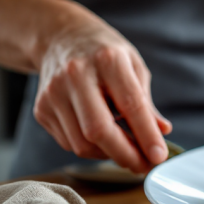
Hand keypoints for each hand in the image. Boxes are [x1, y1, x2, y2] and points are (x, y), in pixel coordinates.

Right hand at [33, 0, 170, 172]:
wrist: (60, 37)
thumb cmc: (105, 54)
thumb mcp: (134, 67)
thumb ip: (146, 103)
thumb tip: (162, 132)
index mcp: (108, 60)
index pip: (131, 106)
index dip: (146, 135)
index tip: (159, 157)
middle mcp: (76, 75)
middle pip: (99, 131)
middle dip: (126, 155)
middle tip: (143, 166)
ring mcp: (53, 93)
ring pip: (82, 143)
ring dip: (109, 155)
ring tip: (127, 151)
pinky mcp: (41, 109)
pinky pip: (69, 143)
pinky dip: (91, 149)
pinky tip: (103, 139)